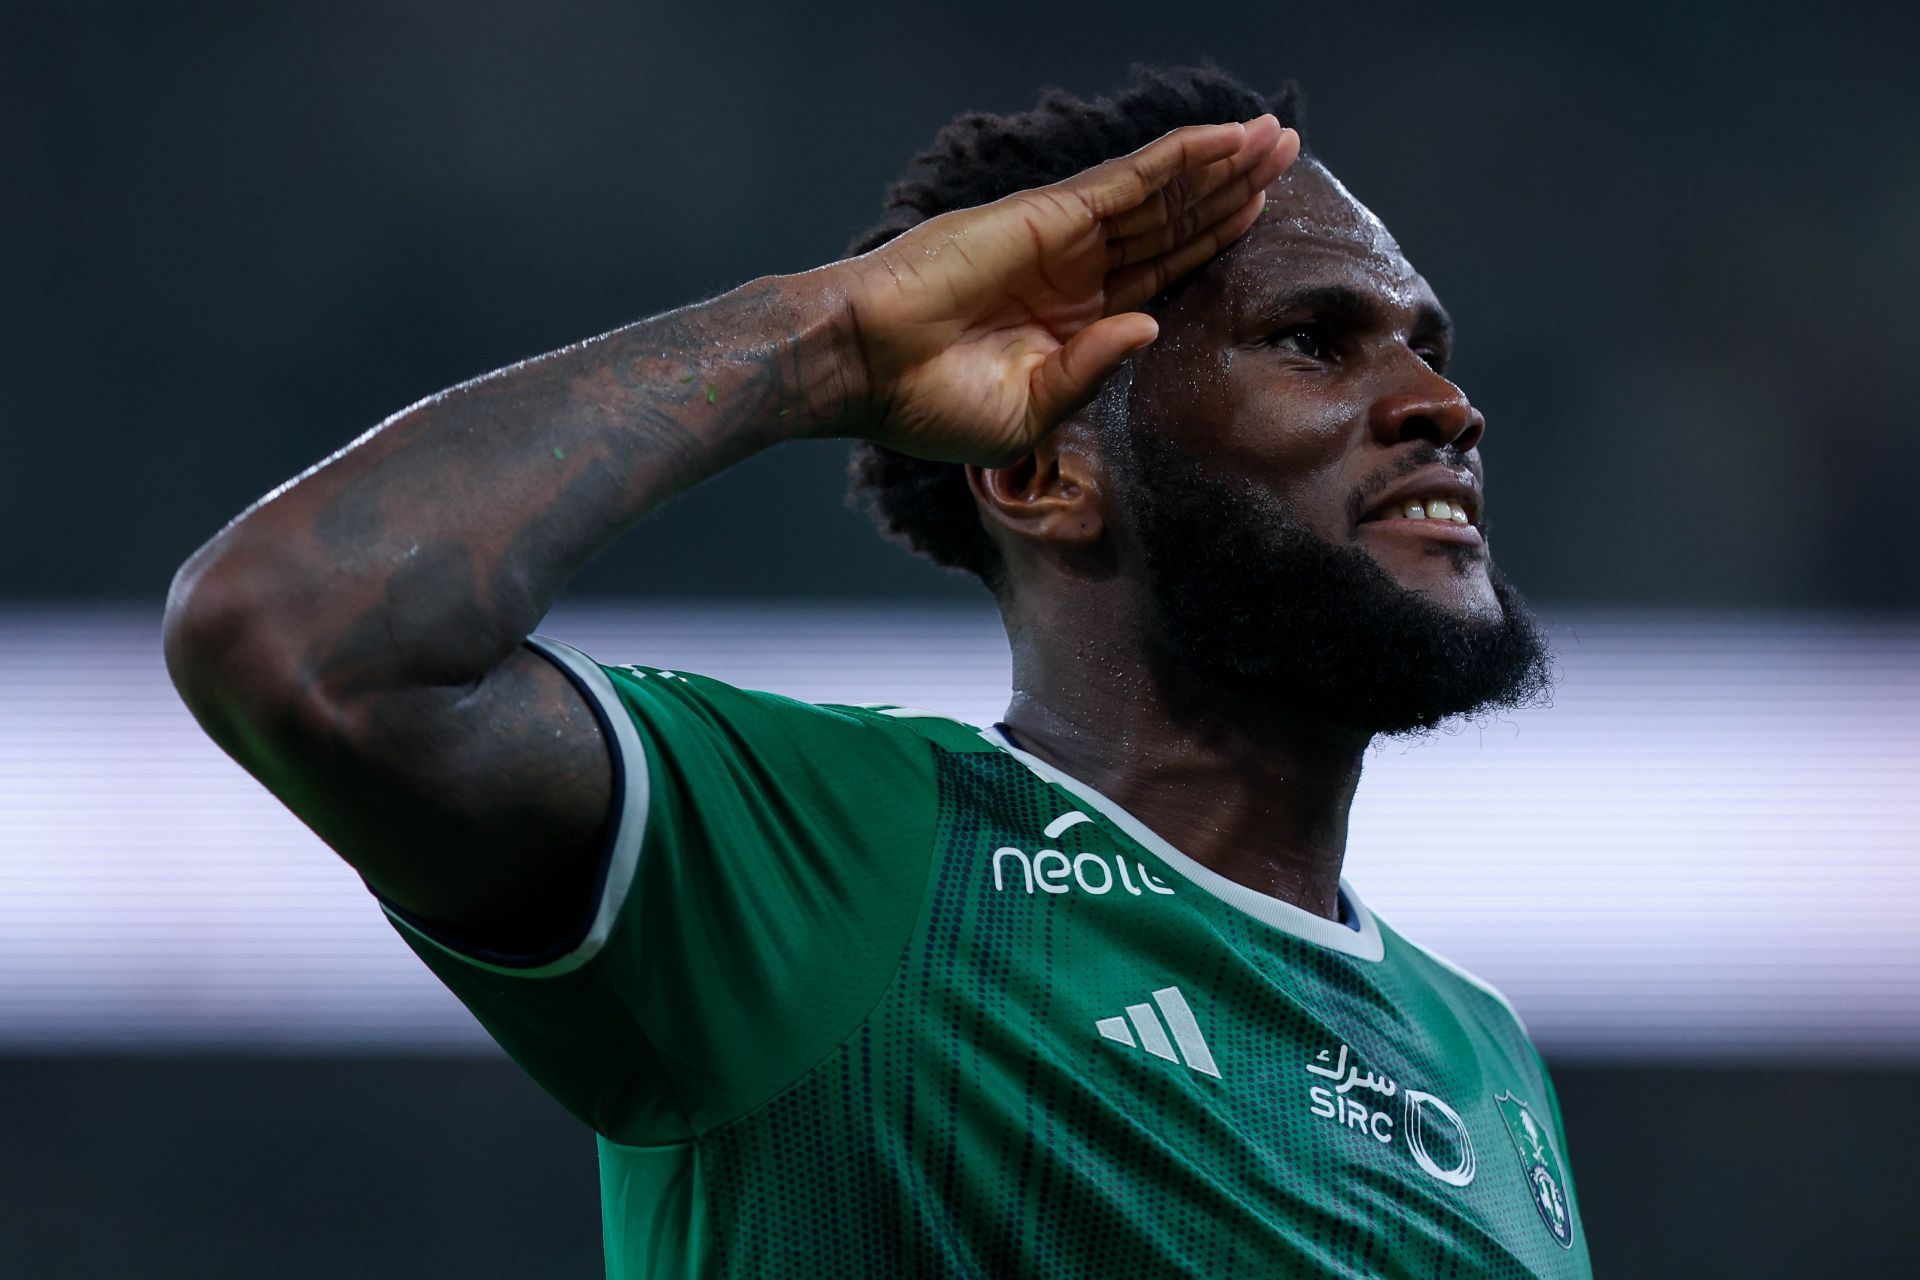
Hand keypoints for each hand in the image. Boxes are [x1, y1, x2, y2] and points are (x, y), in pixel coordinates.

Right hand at [834, 115, 1296, 464]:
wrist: (864, 368)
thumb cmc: (927, 405)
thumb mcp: (1027, 414)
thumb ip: (1091, 370)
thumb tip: (1150, 328)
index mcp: (1069, 324)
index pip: (1156, 273)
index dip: (1208, 243)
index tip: (1258, 216)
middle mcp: (1072, 273)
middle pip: (1170, 223)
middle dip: (1230, 190)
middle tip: (1288, 154)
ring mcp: (1063, 239)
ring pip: (1161, 194)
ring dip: (1221, 165)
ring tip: (1277, 139)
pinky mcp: (1049, 217)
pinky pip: (1130, 180)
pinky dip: (1180, 157)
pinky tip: (1226, 139)